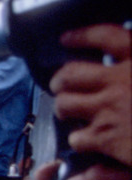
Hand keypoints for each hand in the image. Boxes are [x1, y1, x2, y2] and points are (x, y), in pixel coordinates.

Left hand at [51, 25, 131, 167]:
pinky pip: (76, 137)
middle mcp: (122, 80)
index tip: (67, 39)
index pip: (107, 37)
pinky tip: (87, 139)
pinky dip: (79, 139)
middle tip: (61, 86)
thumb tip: (119, 60)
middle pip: (71, 74)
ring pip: (65, 104)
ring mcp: (111, 108)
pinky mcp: (106, 137)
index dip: (82, 36)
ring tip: (70, 112)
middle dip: (60, 81)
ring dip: (64, 109)